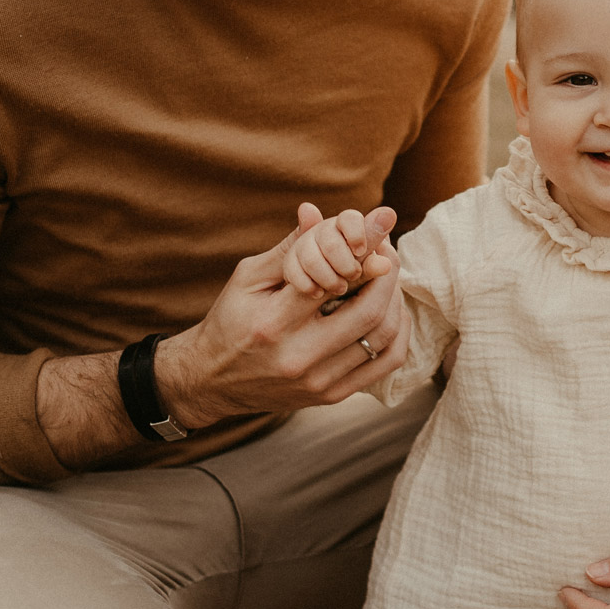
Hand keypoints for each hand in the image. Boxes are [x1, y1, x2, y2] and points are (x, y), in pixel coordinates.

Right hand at [154, 220, 409, 430]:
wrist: (212, 381)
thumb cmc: (230, 321)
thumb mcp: (249, 278)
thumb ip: (289, 248)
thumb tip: (318, 212)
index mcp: (272, 323)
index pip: (333, 281)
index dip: (365, 250)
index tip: (382, 226)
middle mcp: (298, 356)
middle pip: (369, 311)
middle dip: (387, 273)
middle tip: (387, 251)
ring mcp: (318, 382)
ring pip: (382, 337)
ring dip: (395, 300)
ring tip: (387, 277)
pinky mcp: (331, 396)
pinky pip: (385, 363)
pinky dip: (397, 332)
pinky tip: (390, 310)